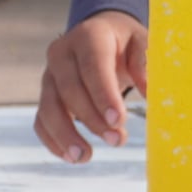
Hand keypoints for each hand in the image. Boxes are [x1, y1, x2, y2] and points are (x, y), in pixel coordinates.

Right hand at [36, 10, 146, 162]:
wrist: (100, 35)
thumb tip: (149, 92)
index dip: (103, 94)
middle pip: (69, 89)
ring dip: (65, 135)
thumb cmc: (124, 43)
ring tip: (85, 157)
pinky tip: (71, 156)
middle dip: (91, 119)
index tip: (118, 120)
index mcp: (89, 37)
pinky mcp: (46, 95)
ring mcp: (49, 75)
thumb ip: (146, 63)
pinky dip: (52, 140)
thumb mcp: (141, 43)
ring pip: (48, 107)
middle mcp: (62, 54)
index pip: (93, 65)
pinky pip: (41, 120)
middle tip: (116, 141)